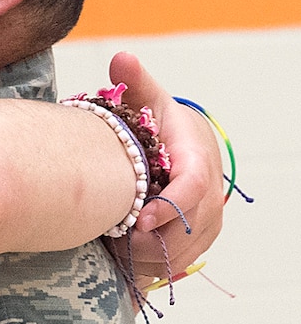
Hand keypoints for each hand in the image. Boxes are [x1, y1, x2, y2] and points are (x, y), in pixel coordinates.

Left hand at [106, 51, 223, 284]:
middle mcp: (210, 190)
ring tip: (114, 248)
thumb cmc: (156, 122)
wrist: (177, 145)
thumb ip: (134, 83)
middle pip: (189, 227)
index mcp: (197, 157)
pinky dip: (153, 264)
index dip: (169, 208)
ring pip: (185, 251)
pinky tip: (124, 255)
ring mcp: (209, 217)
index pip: (192, 188)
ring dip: (149, 256)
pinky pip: (180, 261)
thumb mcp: (146, 100)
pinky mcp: (201, 236)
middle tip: (114, 242)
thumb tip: (121, 59)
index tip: (139, 221)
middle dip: (152, 241)